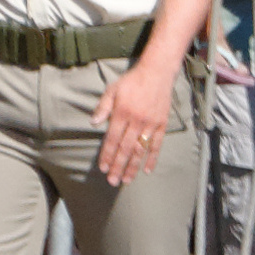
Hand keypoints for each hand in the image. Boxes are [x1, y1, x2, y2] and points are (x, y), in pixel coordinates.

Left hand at [94, 61, 177, 184]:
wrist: (157, 73)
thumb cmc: (132, 81)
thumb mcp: (113, 90)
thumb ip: (103, 107)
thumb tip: (93, 122)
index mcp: (122, 113)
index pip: (112, 139)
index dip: (107, 155)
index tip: (103, 168)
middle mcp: (136, 121)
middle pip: (125, 149)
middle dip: (118, 166)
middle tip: (113, 181)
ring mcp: (150, 124)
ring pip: (140, 149)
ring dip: (133, 166)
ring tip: (127, 180)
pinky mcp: (162, 124)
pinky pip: (157, 145)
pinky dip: (152, 158)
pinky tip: (147, 170)